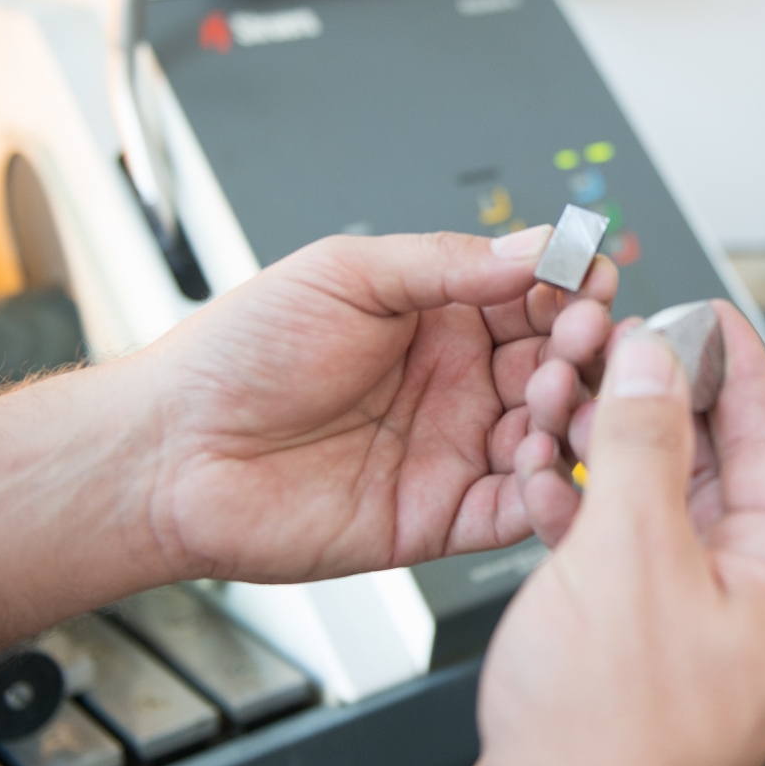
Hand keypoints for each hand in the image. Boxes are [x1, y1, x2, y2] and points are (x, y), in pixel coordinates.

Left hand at [137, 228, 617, 582]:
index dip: (571, 288)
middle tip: (587, 337)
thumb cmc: (237, 355)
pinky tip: (542, 461)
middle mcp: (456, 383)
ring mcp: (453, 451)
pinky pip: (516, 510)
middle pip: (560, 366)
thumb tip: (534, 247)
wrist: (172, 450)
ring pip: (550, 436)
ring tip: (561, 394)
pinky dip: (545, 491)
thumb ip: (447, 264)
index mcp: (437, 317)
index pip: (535, 297)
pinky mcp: (441, 518)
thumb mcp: (346, 274)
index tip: (592, 278)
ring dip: (574, 415)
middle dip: (587, 349)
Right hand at [413, 305, 764, 765]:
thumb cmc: (612, 749)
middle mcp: (753, 602)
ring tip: (565, 409)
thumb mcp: (630, 557)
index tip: (704, 309)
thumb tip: (655, 359)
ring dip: (611, 457)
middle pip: (713, 466)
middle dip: (657, 403)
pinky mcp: (641, 653)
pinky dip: (586, 518)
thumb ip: (644, 442)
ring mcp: (697, 629)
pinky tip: (548, 490)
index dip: (734, 361)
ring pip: (659, 509)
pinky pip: (622, 558)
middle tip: (612, 348)